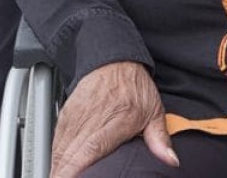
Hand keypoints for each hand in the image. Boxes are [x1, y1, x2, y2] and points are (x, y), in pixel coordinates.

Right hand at [51, 62, 177, 177]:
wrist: (114, 59)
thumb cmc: (134, 86)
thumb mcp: (154, 110)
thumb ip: (160, 138)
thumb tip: (171, 160)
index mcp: (117, 119)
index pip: (92, 149)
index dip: (78, 169)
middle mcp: (93, 118)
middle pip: (71, 155)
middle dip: (66, 174)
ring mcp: (77, 116)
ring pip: (60, 149)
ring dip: (59, 168)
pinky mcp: (66, 114)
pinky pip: (56, 140)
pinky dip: (55, 156)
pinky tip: (58, 168)